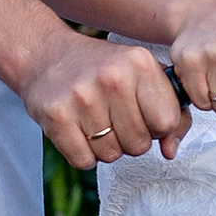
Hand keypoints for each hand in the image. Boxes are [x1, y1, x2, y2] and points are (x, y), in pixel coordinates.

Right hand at [20, 32, 187, 171]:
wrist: (45, 54)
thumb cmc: (101, 68)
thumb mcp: (142, 74)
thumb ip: (170, 110)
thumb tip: (170, 151)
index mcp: (140, 63)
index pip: (167, 122)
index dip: (157, 127)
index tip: (143, 116)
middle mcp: (113, 77)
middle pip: (140, 144)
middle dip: (130, 140)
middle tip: (114, 119)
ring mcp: (83, 96)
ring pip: (111, 155)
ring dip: (105, 147)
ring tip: (94, 122)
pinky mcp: (57, 115)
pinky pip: (83, 161)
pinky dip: (82, 154)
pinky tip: (78, 130)